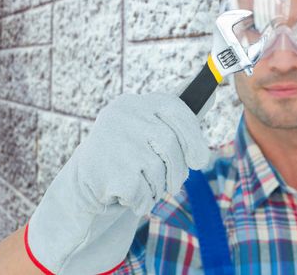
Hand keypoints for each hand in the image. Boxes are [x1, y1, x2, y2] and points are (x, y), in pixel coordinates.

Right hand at [25, 92, 209, 273]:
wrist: (84, 184)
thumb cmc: (127, 155)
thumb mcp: (148, 131)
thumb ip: (177, 119)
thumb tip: (213, 94)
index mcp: (136, 103)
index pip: (177, 110)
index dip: (194, 137)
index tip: (200, 160)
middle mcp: (123, 116)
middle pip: (171, 144)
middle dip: (178, 170)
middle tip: (175, 184)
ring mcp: (115, 143)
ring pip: (158, 171)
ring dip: (157, 187)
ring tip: (143, 186)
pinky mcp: (110, 172)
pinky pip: (143, 193)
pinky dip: (142, 202)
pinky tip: (129, 198)